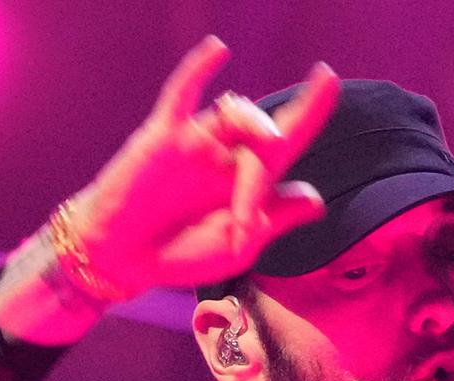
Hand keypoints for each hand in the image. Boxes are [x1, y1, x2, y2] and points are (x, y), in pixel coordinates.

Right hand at [66, 37, 339, 292]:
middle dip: (296, 119)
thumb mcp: (236, 247)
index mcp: (250, 183)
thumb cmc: (181, 256)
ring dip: (255, 121)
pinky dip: (200, 69)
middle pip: (268, 129)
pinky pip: (183, 94)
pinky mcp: (164, 135)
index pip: (288, 142)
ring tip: (271, 138)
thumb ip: (272, 221)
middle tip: (306, 113)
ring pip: (235, 113)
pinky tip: (219, 49)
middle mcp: (228, 156)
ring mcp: (198, 143)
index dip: (312, 110)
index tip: (329, 78)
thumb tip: (316, 199)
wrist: (124, 257)